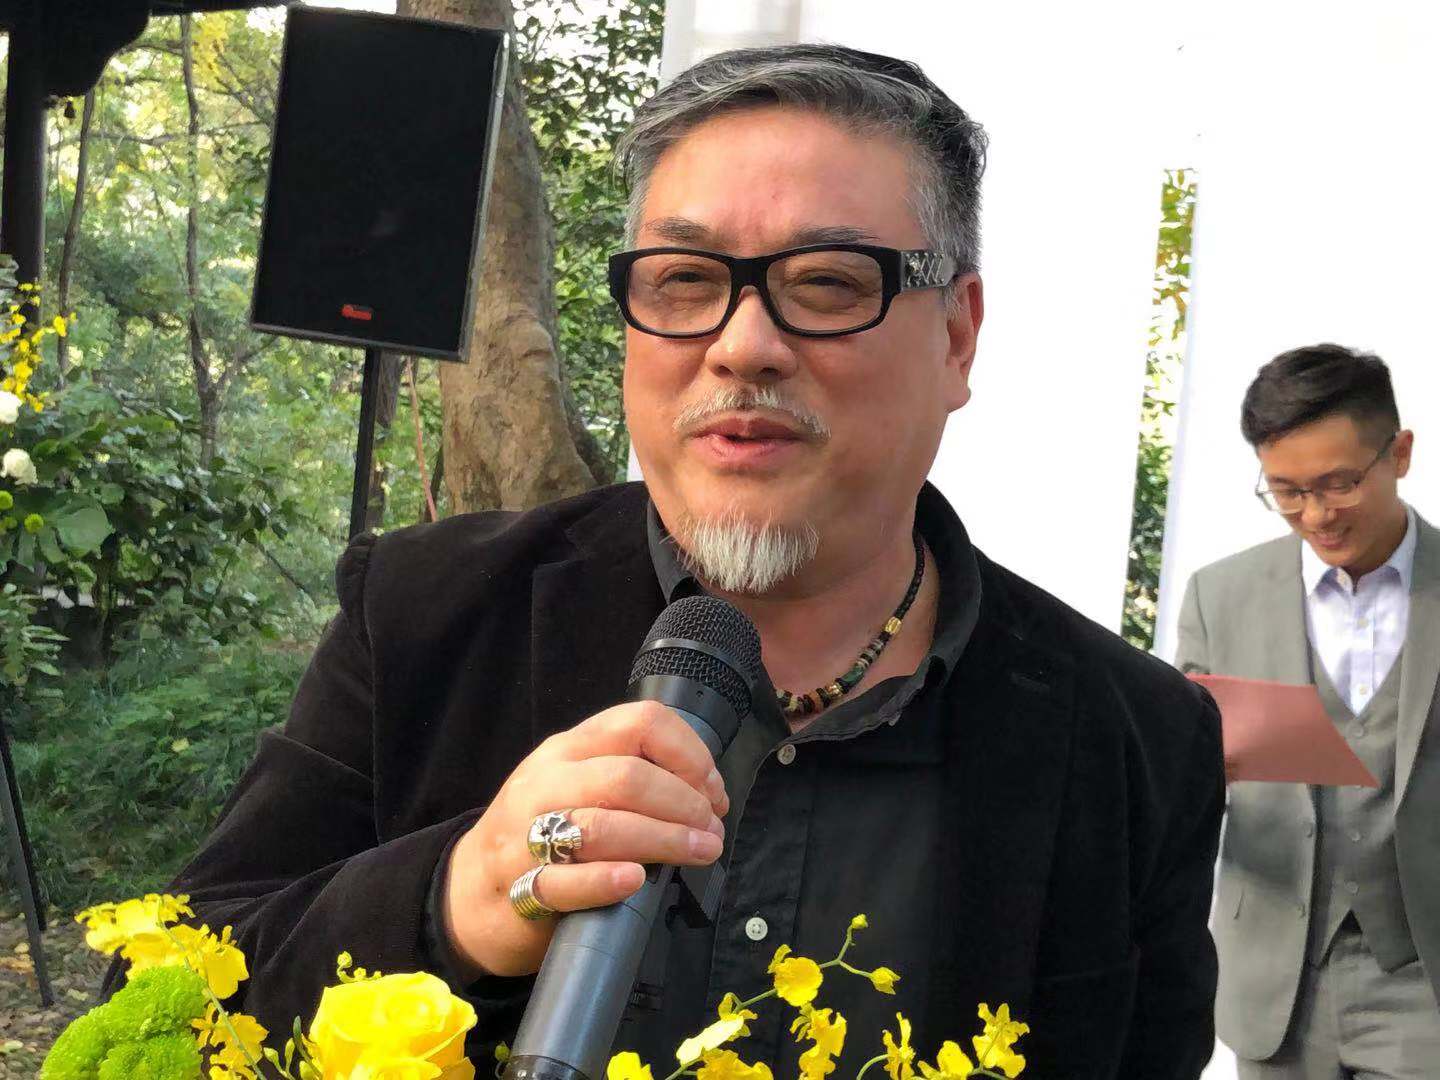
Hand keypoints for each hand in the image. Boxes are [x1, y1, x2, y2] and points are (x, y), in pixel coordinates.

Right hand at [441, 701, 728, 977]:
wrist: (469, 893)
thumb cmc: (540, 833)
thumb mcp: (575, 783)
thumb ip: (627, 773)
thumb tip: (706, 790)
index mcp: (568, 749)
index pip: (639, 723)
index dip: (690, 754)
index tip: (713, 790)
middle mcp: (546, 782)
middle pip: (627, 777)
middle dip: (684, 803)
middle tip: (711, 832)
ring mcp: (526, 835)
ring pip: (601, 826)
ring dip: (663, 840)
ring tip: (699, 853)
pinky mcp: (519, 889)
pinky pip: (563, 881)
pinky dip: (605, 879)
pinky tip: (635, 880)